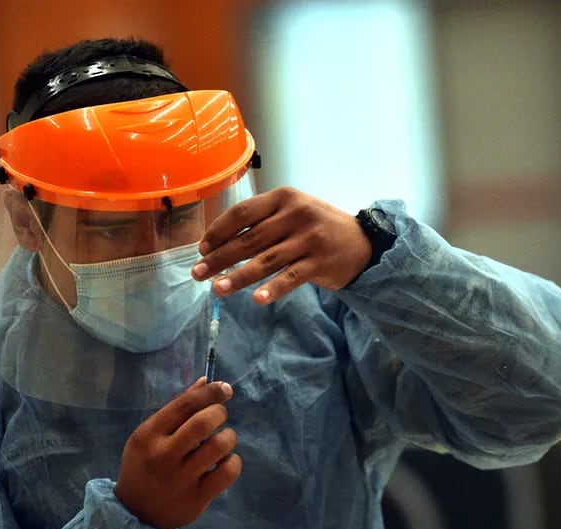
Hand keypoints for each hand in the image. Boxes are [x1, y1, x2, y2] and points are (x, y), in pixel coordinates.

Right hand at [114, 378, 240, 528]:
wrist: (136, 512)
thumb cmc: (145, 465)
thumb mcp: (149, 434)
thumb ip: (177, 408)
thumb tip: (206, 381)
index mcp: (149, 434)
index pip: (185, 404)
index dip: (210, 392)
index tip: (225, 389)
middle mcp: (163, 455)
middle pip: (204, 422)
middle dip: (220, 412)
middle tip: (220, 417)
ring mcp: (180, 478)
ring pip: (219, 445)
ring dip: (228, 437)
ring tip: (222, 441)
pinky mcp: (196, 498)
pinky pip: (227, 472)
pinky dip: (233, 462)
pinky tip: (224, 462)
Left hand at [191, 187, 371, 303]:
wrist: (362, 242)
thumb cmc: (317, 227)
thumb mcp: (292, 212)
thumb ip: (262, 221)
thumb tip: (218, 243)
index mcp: (283, 197)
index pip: (242, 213)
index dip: (218, 232)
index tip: (201, 249)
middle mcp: (295, 214)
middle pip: (248, 239)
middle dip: (219, 258)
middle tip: (198, 274)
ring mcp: (308, 238)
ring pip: (265, 260)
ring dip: (238, 277)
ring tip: (217, 289)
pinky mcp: (320, 262)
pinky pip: (291, 277)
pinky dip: (273, 289)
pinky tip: (256, 299)